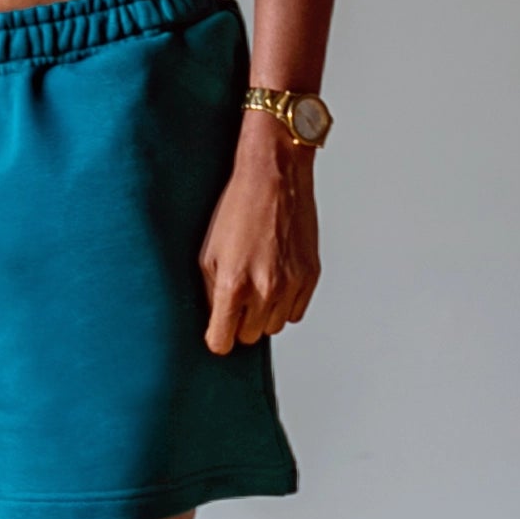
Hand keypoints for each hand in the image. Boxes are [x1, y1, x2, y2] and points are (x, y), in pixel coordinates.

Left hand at [199, 112, 321, 352]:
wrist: (274, 176)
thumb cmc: (237, 208)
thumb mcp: (209, 252)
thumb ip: (211, 292)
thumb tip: (217, 319)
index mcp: (234, 285)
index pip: (222, 342)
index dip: (216, 337)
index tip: (216, 330)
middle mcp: (265, 290)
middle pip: (249, 336)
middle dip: (240, 323)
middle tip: (236, 298)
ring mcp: (291, 284)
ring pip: (274, 326)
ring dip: (264, 314)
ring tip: (257, 283)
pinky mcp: (311, 276)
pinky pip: (296, 311)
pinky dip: (286, 303)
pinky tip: (275, 278)